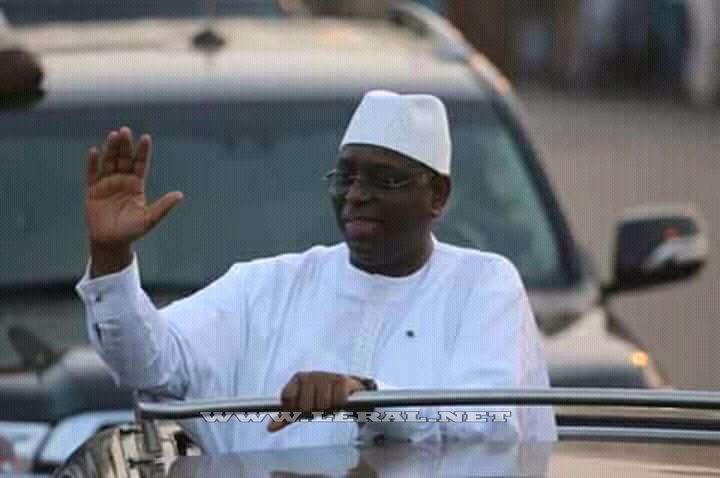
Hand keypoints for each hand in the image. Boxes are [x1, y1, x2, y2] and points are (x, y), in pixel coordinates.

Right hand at [86, 127, 182, 274]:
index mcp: (137, 184)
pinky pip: (92, 174)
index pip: (140, 164)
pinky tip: (94, 152)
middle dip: (125, 145)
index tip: (146, 138)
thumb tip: (180, 195)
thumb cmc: (132, 231)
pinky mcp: (92, 190)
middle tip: (125, 131)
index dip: (143, 151)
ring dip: (110, 149)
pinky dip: (92, 163)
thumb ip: (163, 207)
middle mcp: (122, 180)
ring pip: (109, 162)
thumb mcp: (149, 219)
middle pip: (124, 158)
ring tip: (113, 136)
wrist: (111, 242)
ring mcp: (107, 183)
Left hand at [267, 372, 366, 432]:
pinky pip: (337, 399)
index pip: (287, 397)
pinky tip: (339, 402)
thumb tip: (270, 428)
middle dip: (312, 411)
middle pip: (305, 404)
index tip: (299, 412)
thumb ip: (287, 417)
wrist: (345, 387)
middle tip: (318, 409)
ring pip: (322, 403)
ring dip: (327, 409)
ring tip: (329, 405)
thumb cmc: (319, 397)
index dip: (292, 409)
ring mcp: (325, 376)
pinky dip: (338, 404)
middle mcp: (310, 376)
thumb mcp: (301, 407)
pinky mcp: (341, 380)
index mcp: (297, 380)